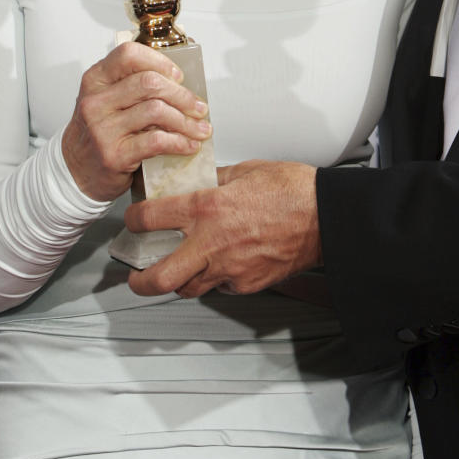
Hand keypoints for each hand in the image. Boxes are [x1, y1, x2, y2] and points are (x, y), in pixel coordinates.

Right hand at [61, 42, 210, 202]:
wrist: (74, 171)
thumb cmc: (98, 133)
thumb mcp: (106, 101)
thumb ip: (133, 86)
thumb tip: (181, 83)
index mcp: (96, 80)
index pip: (129, 55)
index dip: (160, 62)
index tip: (179, 76)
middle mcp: (96, 101)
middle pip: (149, 83)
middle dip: (183, 96)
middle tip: (199, 107)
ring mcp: (103, 129)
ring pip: (156, 111)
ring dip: (187, 121)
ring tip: (200, 129)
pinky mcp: (113, 155)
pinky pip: (156, 141)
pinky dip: (180, 143)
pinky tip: (189, 145)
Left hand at [124, 160, 320, 297]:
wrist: (326, 216)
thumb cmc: (294, 191)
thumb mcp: (247, 171)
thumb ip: (216, 179)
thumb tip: (201, 180)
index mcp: (207, 208)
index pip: (150, 219)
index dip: (133, 220)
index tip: (133, 220)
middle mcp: (212, 243)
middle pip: (159, 278)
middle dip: (139, 282)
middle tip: (136, 278)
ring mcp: (229, 269)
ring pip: (189, 288)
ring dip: (179, 282)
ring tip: (179, 272)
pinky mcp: (247, 284)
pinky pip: (221, 287)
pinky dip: (215, 279)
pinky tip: (221, 265)